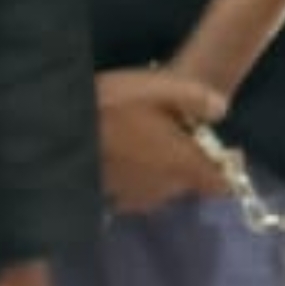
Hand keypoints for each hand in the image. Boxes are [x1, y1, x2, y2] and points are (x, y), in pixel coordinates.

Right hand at [97, 68, 230, 215]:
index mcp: (182, 164)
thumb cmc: (113, 106)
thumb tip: (222, 109)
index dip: (228, 169)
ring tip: (147, 138)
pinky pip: (137, 189)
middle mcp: (164, 189)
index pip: (222, 185)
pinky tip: (125, 152)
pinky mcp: (111, 198)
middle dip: (190, 160)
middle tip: (176, 129)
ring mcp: (136, 197)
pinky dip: (139, 175)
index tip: (222, 149)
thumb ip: (196, 98)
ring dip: (164, 168)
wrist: (56, 131)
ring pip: (164, 186)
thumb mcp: (160, 87)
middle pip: (191, 182)